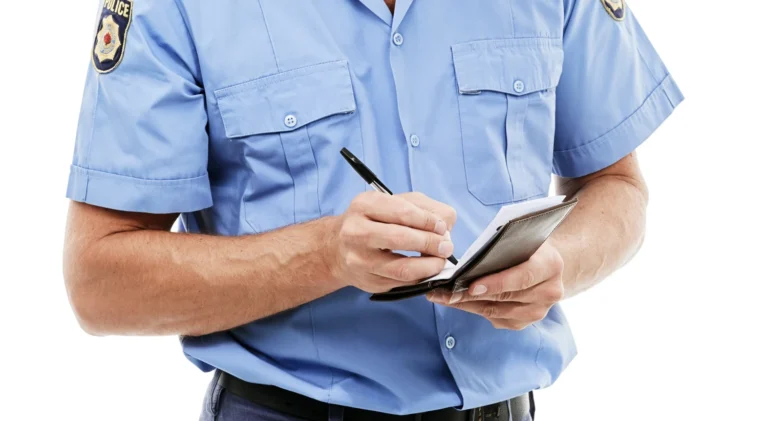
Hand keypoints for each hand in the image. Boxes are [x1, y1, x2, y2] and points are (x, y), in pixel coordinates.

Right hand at [324, 191, 456, 292]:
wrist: (337, 248)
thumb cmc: (373, 221)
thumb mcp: (394, 203)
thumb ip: (423, 207)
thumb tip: (445, 224)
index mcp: (364, 205)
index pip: (402, 212)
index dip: (428, 220)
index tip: (442, 227)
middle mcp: (355, 232)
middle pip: (400, 238)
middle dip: (430, 243)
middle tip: (446, 247)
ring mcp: (359, 260)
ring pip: (401, 267)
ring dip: (429, 266)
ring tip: (440, 261)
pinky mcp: (367, 281)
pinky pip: (401, 283)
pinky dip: (420, 277)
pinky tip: (427, 271)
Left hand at [427, 241, 564, 329]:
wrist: (546, 266)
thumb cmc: (526, 247)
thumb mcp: (521, 239)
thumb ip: (504, 248)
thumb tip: (471, 262)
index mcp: (551, 266)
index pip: (522, 277)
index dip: (497, 283)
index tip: (472, 286)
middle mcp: (550, 292)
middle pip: (506, 297)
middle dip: (472, 295)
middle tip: (444, 292)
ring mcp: (538, 311)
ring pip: (496, 311)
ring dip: (466, 304)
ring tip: (441, 296)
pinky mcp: (524, 322)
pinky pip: (494, 318)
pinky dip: (473, 309)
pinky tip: (454, 301)